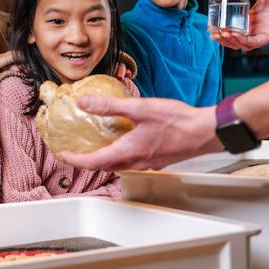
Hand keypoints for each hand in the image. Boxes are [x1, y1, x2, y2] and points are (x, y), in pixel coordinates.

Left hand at [59, 95, 221, 171]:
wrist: (205, 131)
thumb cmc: (178, 121)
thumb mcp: (139, 108)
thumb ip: (109, 106)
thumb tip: (84, 102)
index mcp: (128, 152)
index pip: (93, 161)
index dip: (75, 159)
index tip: (64, 154)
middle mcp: (137, 162)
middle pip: (105, 167)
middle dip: (87, 161)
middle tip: (75, 153)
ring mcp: (148, 162)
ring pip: (120, 166)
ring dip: (104, 160)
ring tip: (96, 147)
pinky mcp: (158, 159)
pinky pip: (133, 161)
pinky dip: (121, 156)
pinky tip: (125, 142)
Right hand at [211, 0, 268, 50]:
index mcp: (254, 15)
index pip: (235, 25)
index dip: (223, 26)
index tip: (213, 25)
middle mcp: (258, 26)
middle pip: (236, 37)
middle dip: (223, 37)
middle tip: (213, 33)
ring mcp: (264, 32)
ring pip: (242, 43)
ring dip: (230, 41)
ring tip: (220, 34)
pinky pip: (253, 44)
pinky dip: (242, 41)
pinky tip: (233, 35)